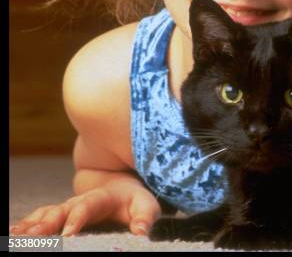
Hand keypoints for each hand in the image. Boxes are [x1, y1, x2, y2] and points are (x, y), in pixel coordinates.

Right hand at [9, 181, 161, 236]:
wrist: (123, 186)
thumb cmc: (135, 201)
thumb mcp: (146, 206)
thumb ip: (144, 218)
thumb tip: (141, 232)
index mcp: (102, 197)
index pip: (88, 206)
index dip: (77, 219)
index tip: (68, 233)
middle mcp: (80, 201)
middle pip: (61, 210)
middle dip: (48, 223)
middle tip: (36, 235)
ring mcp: (68, 207)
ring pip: (47, 213)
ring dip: (32, 223)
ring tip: (18, 234)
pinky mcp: (61, 214)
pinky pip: (41, 217)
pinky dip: (27, 223)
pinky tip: (13, 232)